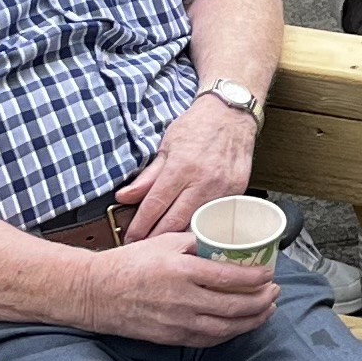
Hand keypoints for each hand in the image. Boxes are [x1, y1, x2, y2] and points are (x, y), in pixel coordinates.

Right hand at [85, 230, 278, 342]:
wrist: (97, 293)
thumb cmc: (129, 264)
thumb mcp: (164, 242)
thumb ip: (196, 242)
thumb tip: (224, 241)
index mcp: (183, 271)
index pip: (231, 278)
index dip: (257, 278)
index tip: (270, 273)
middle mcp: (183, 299)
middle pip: (235, 306)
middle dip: (263, 300)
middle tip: (275, 291)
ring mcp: (178, 322)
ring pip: (227, 327)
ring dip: (253, 320)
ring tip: (267, 310)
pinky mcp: (172, 337)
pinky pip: (209, 339)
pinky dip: (230, 333)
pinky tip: (241, 325)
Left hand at [116, 90, 257, 239]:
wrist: (231, 113)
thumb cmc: (197, 126)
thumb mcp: (166, 146)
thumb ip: (147, 176)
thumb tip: (124, 197)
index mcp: (181, 167)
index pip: (155, 205)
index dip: (140, 226)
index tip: (131, 237)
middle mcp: (203, 180)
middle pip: (175, 221)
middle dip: (155, 238)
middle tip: (143, 247)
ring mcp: (223, 188)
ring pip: (197, 224)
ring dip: (178, 236)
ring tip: (164, 243)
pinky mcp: (238, 192)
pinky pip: (215, 216)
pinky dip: (202, 225)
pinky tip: (190, 230)